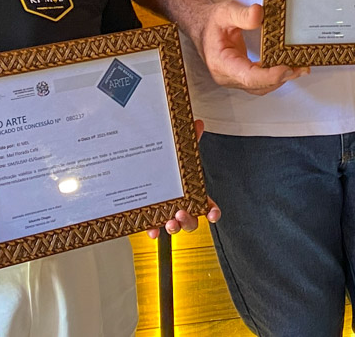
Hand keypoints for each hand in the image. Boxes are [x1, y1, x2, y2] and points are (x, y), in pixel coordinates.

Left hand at [148, 121, 221, 238]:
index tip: (212, 213)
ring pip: (176, 227)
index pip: (208, 205)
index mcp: (192, 193)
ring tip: (169, 221)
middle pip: (192, 221)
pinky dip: (154, 230)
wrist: (142, 169)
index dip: (212, 212)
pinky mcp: (152, 218)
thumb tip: (196, 124)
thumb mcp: (178, 154)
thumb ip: (188, 142)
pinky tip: (151, 227)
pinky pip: (155, 229)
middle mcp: (182, 206)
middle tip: (182, 212)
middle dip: (189, 220)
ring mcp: (168, 213)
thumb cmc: (167, 167)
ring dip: (174, 227)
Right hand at [189, 0, 306, 94]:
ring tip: (300, 68)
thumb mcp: (225, 12)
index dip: (269, 76)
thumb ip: (242, 14)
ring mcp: (234, 78)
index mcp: (221, 63)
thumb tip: (259, 14)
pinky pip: (261, 81)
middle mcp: (227, 76)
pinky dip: (275, 76)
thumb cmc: (211, 21)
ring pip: (261, 87)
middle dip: (281, 78)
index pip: (248, 77)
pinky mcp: (242, 76)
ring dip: (281, 79)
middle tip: (301, 67)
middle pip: (257, 85)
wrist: (202, 26)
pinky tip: (288, 66)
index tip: (286, 68)